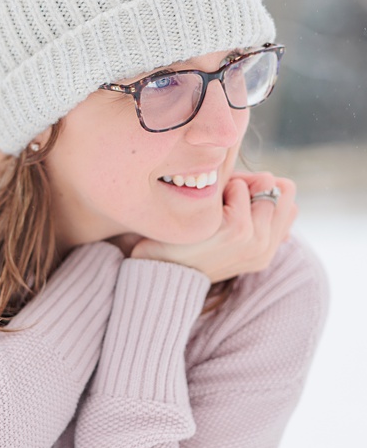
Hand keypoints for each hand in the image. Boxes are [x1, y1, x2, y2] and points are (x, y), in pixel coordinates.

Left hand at [129, 172, 296, 283]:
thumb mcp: (224, 227)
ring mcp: (255, 241)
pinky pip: (240, 188)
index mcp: (266, 249)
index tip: (239, 194)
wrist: (156, 267)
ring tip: (214, 202)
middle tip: (226, 194)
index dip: (266, 190)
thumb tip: (270, 180)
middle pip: (283, 189)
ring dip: (237, 184)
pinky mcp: (238, 231)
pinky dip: (222, 187)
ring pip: (265, 186)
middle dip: (254, 183)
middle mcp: (266, 248)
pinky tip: (205, 205)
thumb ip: (250, 209)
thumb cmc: (186, 242)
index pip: (290, 205)